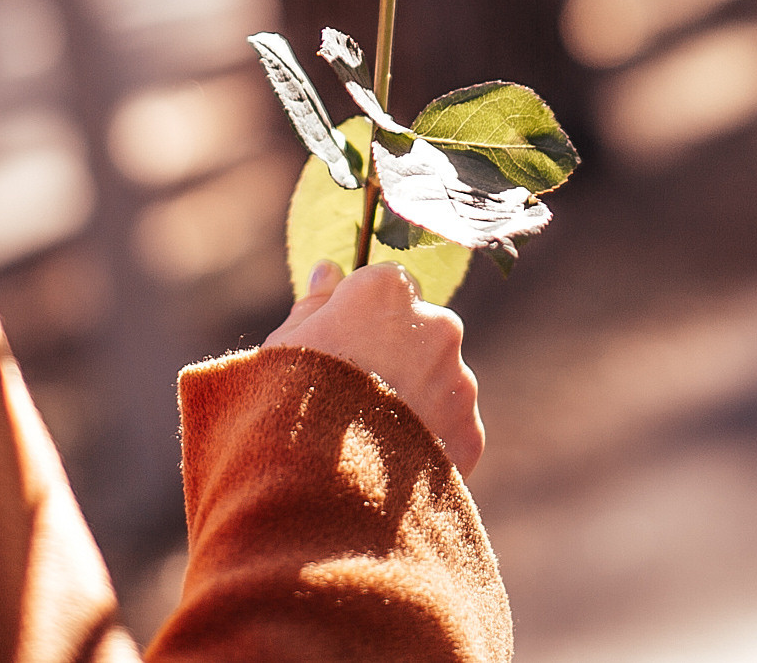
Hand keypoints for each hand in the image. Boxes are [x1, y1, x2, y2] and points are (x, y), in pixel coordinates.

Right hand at [263, 260, 483, 474]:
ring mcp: (459, 381)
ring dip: (417, 397)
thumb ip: (315, 303)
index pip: (391, 284)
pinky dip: (430, 441)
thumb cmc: (289, 403)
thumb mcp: (287, 344)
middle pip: (424, 329)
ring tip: (373, 436)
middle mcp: (437, 324)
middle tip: (360, 392)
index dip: (368, 313)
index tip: (347, 340)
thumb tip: (328, 270)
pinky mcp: (469, 432)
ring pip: (442, 380)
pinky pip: (451, 428)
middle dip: (401, 352)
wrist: (318, 485)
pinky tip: (392, 464)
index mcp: (388, 291)